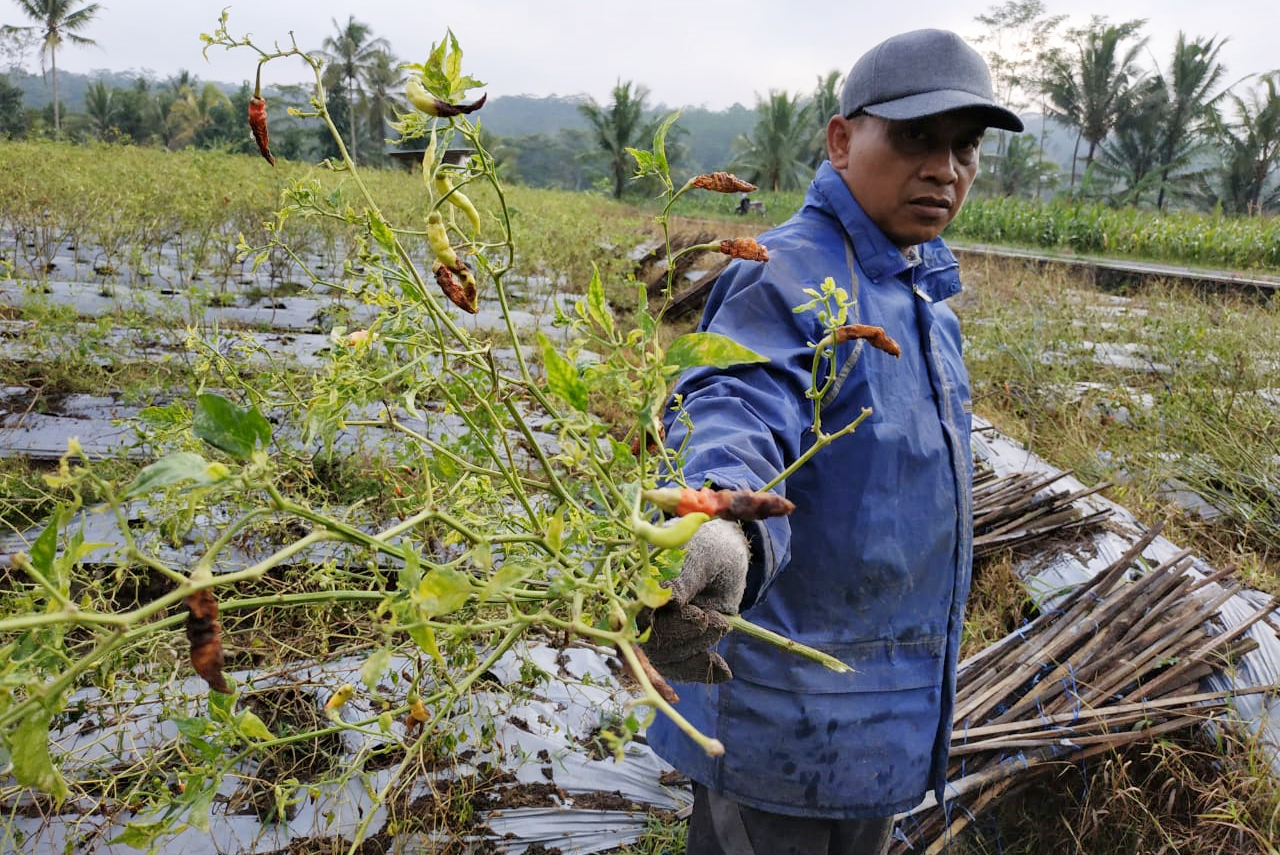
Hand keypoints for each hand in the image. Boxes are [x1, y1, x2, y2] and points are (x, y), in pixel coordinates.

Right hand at [639, 517, 749, 682]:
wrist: (725, 558)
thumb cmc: (710, 549)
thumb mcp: (702, 556)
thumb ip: (685, 576)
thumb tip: (670, 600)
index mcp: (639, 583)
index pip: (637, 613)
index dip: (665, 622)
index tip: (699, 616)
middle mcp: (643, 609)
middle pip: (650, 640)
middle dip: (686, 636)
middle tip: (717, 621)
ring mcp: (659, 628)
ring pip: (665, 657)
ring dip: (697, 648)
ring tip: (722, 624)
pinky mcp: (677, 643)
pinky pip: (680, 667)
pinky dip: (701, 670)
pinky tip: (722, 670)